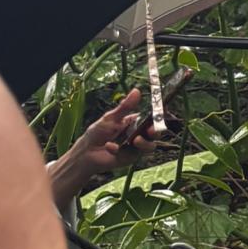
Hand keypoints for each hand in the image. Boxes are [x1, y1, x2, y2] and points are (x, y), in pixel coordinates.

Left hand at [46, 89, 159, 212]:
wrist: (86, 151)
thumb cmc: (98, 132)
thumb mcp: (111, 117)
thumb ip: (125, 107)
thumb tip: (137, 91)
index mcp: (135, 122)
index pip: (151, 117)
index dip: (158, 115)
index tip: (161, 110)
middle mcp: (139, 134)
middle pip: (156, 132)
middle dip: (157, 131)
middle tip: (152, 130)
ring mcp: (136, 147)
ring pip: (150, 145)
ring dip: (145, 143)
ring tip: (136, 140)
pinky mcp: (131, 157)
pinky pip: (133, 154)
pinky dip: (120, 149)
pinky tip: (110, 147)